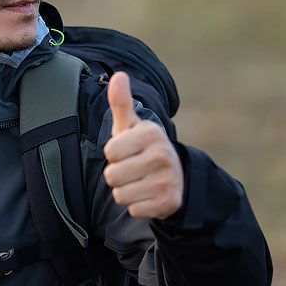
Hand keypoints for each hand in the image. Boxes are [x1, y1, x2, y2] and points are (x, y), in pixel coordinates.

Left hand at [102, 71, 183, 219]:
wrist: (175, 176)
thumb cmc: (142, 147)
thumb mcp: (130, 126)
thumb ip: (121, 102)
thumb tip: (118, 75)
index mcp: (151, 133)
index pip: (109, 152)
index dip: (114, 154)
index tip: (127, 152)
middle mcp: (162, 155)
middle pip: (112, 176)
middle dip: (117, 175)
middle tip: (133, 169)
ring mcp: (167, 180)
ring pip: (121, 195)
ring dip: (126, 191)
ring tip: (140, 181)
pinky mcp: (168, 202)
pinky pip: (134, 210)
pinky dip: (137, 206)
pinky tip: (148, 195)